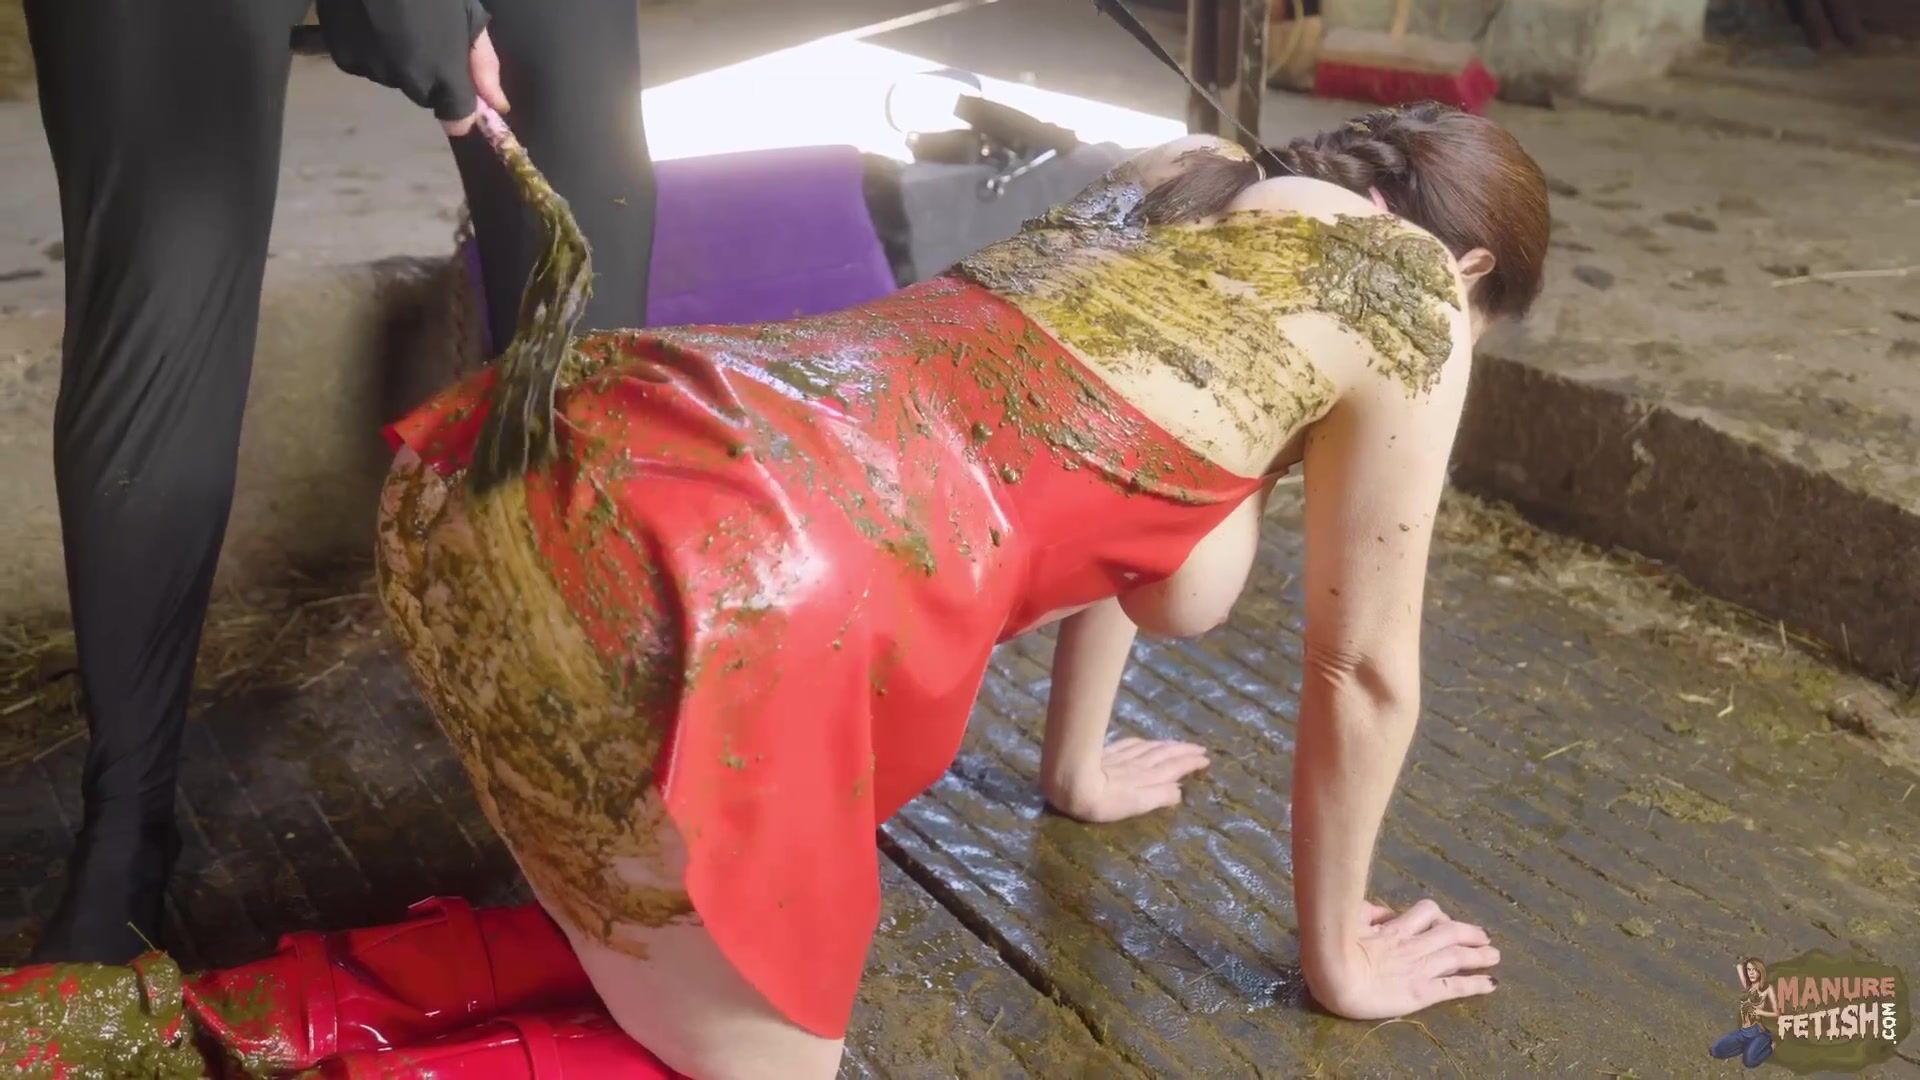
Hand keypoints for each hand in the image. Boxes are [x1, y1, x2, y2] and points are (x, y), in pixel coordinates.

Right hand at [313, 0, 508, 135]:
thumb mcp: (469, 16)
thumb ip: (483, 66)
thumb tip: (497, 106)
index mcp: (444, 73)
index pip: (457, 119)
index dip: (459, 103)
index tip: (458, 85)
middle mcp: (408, 81)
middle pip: (424, 96)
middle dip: (429, 74)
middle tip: (425, 32)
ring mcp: (373, 71)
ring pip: (393, 79)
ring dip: (397, 60)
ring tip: (395, 21)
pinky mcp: (343, 58)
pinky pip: (364, 65)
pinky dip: (369, 49)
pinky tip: (371, 20)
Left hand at [1044, 738, 1209, 823]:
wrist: (1071, 783)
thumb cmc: (1104, 802)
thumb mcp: (1136, 805)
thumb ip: (1158, 796)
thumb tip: (1180, 790)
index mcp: (1147, 778)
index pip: (1174, 768)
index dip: (1190, 763)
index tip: (1206, 759)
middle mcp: (1139, 765)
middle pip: (1165, 755)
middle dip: (1184, 751)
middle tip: (1200, 748)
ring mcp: (1123, 757)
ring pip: (1151, 748)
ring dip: (1168, 745)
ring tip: (1180, 744)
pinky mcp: (1108, 753)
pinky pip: (1134, 744)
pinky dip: (1146, 743)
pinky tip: (1146, 742)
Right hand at [1309, 899, 1499, 1019]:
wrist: (1333, 973)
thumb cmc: (1332, 945)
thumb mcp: (1349, 918)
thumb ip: (1367, 913)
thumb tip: (1381, 912)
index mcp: (1394, 928)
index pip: (1425, 914)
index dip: (1441, 916)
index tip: (1448, 921)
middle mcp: (1412, 945)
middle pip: (1449, 932)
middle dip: (1470, 933)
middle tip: (1484, 937)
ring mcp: (1419, 968)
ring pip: (1457, 956)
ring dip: (1479, 955)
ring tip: (1494, 955)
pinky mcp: (1421, 992)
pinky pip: (1453, 987)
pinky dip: (1475, 984)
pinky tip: (1491, 984)